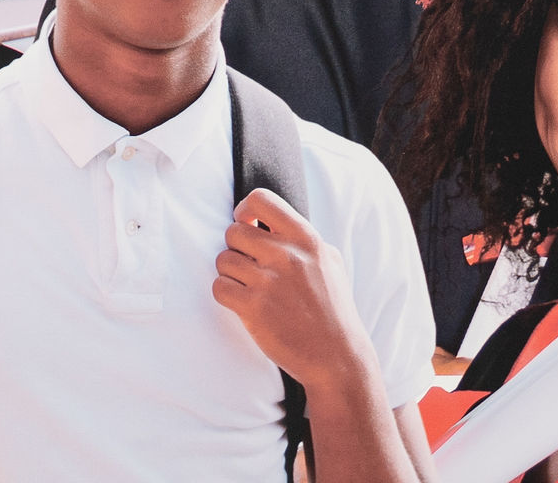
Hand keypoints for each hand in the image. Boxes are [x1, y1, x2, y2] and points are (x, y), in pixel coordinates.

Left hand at [214, 188, 372, 397]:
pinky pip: (219, 287)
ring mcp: (269, 282)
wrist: (338, 358)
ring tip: (246, 285)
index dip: (245, 210)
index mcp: (305, 238)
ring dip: (229, 273)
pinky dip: (225, 294)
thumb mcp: (329, 261)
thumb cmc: (333, 309)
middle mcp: (286, 255)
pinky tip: (241, 302)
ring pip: (223, 260)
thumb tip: (269, 221)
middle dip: (236, 248)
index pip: (261, 199)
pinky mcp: (254, 309)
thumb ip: (302, 239)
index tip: (247, 225)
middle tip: (248, 265)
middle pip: (233, 232)